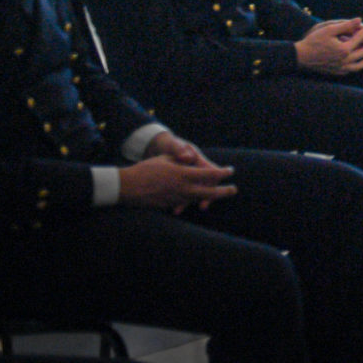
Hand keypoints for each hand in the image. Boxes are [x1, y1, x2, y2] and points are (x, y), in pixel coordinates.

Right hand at [119, 151, 235, 211]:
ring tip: (220, 196)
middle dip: (223, 191)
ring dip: (211, 198)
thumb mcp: (166, 159)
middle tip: (234, 189)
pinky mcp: (169, 205)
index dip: (222, 173)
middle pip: (209, 192)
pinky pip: (185, 203)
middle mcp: (183, 188)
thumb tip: (193, 158)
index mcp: (183, 174)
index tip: (229, 170)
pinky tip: (200, 200)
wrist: (127, 187)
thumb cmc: (146, 169)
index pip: (209, 174)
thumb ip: (182, 159)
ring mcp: (176, 198)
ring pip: (199, 199)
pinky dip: (193, 201)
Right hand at [296, 17, 362, 73]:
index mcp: (344, 50)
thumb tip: (360, 20)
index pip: (359, 39)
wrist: (300, 56)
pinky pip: (350, 71)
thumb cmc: (313, 41)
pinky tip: (357, 62)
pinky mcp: (335, 72)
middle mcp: (344, 61)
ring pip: (358, 66)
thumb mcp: (329, 29)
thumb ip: (346, 25)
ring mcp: (340, 68)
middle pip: (362, 53)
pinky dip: (356, 66)